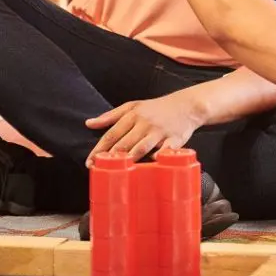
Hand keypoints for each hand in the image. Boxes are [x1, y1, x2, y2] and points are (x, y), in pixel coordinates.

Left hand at [84, 88, 202, 166]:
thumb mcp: (133, 106)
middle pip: (124, 143)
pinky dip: (158, 156)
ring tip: (121, 171)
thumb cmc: (157, 108)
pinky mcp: (175, 139)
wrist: (187, 105)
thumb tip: (89, 123)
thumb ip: (110, 115)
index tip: (90, 162)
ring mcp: (160, 131)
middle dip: (111, 158)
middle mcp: (145, 123)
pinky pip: (165, 150)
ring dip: (130, 159)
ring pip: (141, 147)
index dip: (99, 149)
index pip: (112, 134)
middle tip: (101, 170)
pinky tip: (151, 163)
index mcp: (133, 115)